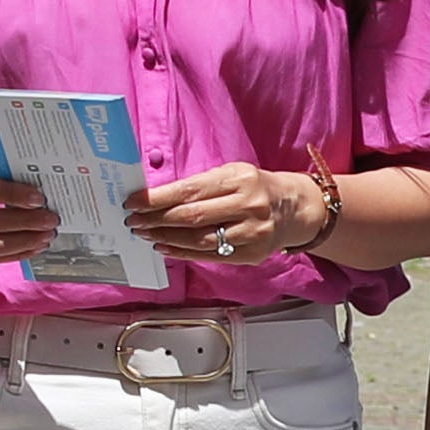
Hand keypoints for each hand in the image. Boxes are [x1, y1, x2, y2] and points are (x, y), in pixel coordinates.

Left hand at [126, 163, 308, 265]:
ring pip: (199, 239)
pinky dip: (183, 252)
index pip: (190, 191)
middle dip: (156, 219)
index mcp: (240, 179)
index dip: (158, 198)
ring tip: (145, 233)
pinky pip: (210, 255)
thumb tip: (158, 197)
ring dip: (166, 237)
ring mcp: (252, 232)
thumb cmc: (256, 188)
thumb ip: (201, 185)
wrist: (295, 209)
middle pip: (192, 216)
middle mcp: (248, 205)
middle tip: (134, 220)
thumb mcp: (233, 174)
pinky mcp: (252, 253)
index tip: (134, 202)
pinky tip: (165, 246)